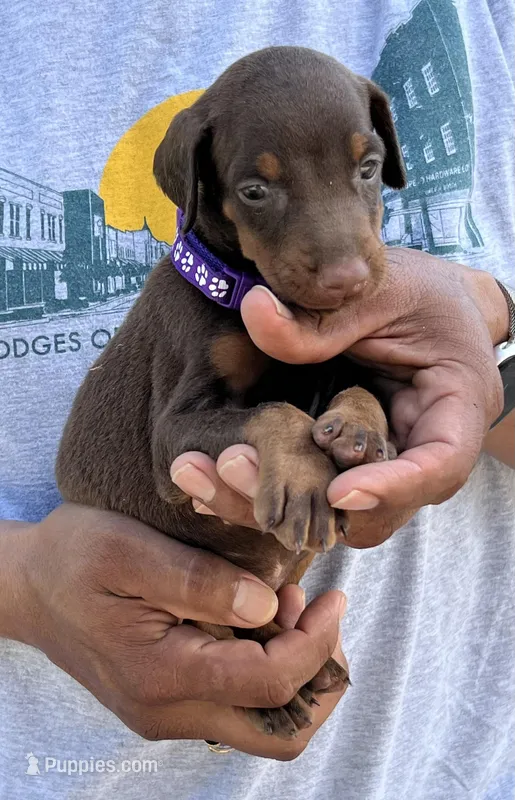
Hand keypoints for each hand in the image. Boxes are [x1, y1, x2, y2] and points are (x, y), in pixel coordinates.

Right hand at [1, 505, 346, 758]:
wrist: (26, 587)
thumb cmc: (72, 559)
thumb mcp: (130, 551)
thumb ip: (201, 581)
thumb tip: (268, 606)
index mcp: (163, 675)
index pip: (270, 684)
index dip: (316, 643)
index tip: (334, 598)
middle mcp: (169, 712)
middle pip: (279, 732)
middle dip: (320, 677)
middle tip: (320, 616)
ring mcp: (167, 714)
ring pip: (263, 724)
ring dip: (295, 672)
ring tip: (288, 606)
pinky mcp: (166, 702)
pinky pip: (237, 705)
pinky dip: (266, 670)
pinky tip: (259, 618)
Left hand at [172, 250, 506, 546]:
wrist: (430, 307)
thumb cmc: (422, 295)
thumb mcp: (382, 292)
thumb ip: (324, 318)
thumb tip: (255, 311)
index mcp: (455, 412)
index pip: (439, 467)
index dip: (393, 487)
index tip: (336, 491)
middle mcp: (422, 454)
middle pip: (379, 507)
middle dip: (308, 506)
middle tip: (236, 472)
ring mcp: (384, 466)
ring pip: (337, 511)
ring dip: (272, 503)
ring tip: (202, 475)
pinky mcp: (349, 464)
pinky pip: (313, 489)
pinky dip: (266, 486)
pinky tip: (207, 473)